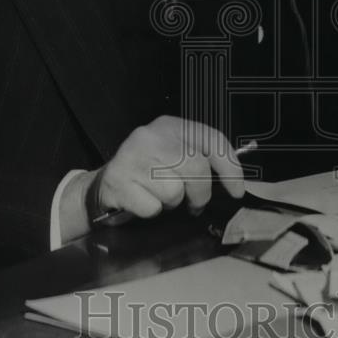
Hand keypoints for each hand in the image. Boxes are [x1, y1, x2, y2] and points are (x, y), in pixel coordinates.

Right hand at [94, 115, 244, 218]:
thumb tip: (233, 184)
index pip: (211, 140)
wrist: (101, 186)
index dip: (230, 168)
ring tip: (158, 196)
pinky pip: (152, 207)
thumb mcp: (173, 156)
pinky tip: (141, 201)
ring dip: (170, 204)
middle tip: (194, 204)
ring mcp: (132, 156)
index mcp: (170, 126)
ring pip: (174, 191)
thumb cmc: (145, 174)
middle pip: (196, 168)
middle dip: (200, 194)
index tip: (236, 191)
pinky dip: (150, 212)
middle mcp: (151, 136)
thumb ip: (199, 160)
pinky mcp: (118, 179)